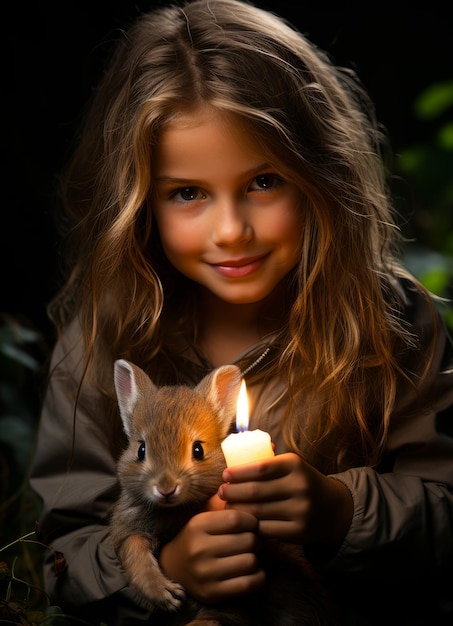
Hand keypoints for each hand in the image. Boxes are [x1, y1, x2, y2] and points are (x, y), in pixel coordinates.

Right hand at [158, 509, 264, 602]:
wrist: (172, 569)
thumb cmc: (196, 539)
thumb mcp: (204, 519)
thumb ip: (226, 510)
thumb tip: (255, 504)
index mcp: (197, 526)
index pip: (237, 518)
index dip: (252, 521)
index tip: (253, 524)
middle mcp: (199, 549)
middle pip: (247, 540)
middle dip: (256, 540)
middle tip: (253, 541)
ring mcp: (205, 573)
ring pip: (250, 561)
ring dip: (256, 558)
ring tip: (250, 555)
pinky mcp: (212, 593)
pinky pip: (248, 583)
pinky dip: (258, 577)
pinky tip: (254, 572)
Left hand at [218, 453, 352, 549]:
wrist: (332, 509)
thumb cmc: (302, 482)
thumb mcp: (291, 466)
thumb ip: (267, 462)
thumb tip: (233, 457)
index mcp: (294, 465)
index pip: (259, 468)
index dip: (238, 473)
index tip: (224, 475)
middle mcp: (299, 486)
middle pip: (254, 491)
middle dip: (232, 492)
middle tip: (221, 492)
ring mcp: (300, 510)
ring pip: (258, 512)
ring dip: (237, 509)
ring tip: (228, 506)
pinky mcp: (299, 532)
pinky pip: (266, 529)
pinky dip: (251, 525)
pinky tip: (243, 521)